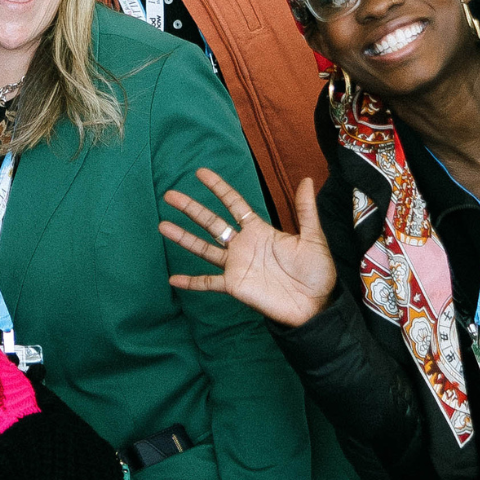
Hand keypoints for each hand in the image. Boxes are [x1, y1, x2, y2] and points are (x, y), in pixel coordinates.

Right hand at [161, 170, 336, 327]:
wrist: (316, 306)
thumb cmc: (317, 272)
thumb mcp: (313, 238)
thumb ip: (305, 210)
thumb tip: (307, 179)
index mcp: (259, 230)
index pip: (234, 203)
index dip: (218, 188)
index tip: (200, 173)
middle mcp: (243, 245)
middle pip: (211, 222)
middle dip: (191, 208)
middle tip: (170, 195)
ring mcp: (236, 265)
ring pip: (204, 248)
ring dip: (183, 237)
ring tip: (162, 226)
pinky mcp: (234, 285)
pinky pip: (208, 282)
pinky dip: (191, 281)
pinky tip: (173, 279)